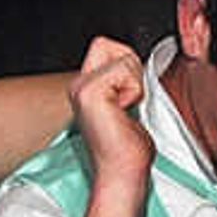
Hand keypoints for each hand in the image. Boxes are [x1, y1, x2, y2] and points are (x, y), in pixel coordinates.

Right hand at [69, 35, 153, 187]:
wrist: (123, 172)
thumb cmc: (128, 149)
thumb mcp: (127, 106)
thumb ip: (125, 83)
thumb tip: (138, 66)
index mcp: (86, 87)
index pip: (105, 46)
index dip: (126, 65)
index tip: (129, 98)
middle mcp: (79, 85)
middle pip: (110, 44)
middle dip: (131, 69)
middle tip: (128, 102)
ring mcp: (82, 88)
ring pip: (122, 56)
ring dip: (134, 83)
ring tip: (126, 110)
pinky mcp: (90, 92)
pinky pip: (124, 70)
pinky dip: (134, 91)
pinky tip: (124, 112)